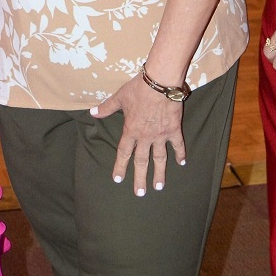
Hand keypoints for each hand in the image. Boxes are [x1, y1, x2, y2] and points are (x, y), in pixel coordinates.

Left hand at [90, 75, 186, 195]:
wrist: (160, 82)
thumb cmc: (138, 88)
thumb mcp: (119, 97)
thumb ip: (107, 108)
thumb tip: (92, 113)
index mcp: (131, 131)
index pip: (123, 153)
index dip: (120, 167)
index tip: (118, 180)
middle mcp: (145, 137)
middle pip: (142, 161)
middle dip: (140, 178)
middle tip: (140, 193)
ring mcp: (160, 135)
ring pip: (160, 158)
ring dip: (160, 173)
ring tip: (159, 186)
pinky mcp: (174, 129)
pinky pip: (178, 144)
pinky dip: (180, 153)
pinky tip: (182, 163)